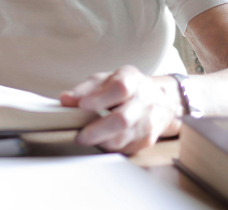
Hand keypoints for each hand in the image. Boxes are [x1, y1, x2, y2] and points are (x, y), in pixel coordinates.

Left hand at [59, 65, 180, 153]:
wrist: (161, 101)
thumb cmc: (127, 89)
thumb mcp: (105, 80)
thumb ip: (85, 89)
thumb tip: (65, 99)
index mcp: (132, 81)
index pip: (119, 89)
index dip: (99, 98)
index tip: (82, 105)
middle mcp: (144, 101)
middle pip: (122, 119)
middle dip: (97, 130)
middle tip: (80, 135)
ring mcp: (148, 122)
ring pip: (123, 138)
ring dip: (101, 141)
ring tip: (86, 138)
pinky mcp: (148, 140)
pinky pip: (125, 148)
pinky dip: (109, 146)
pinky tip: (101, 140)